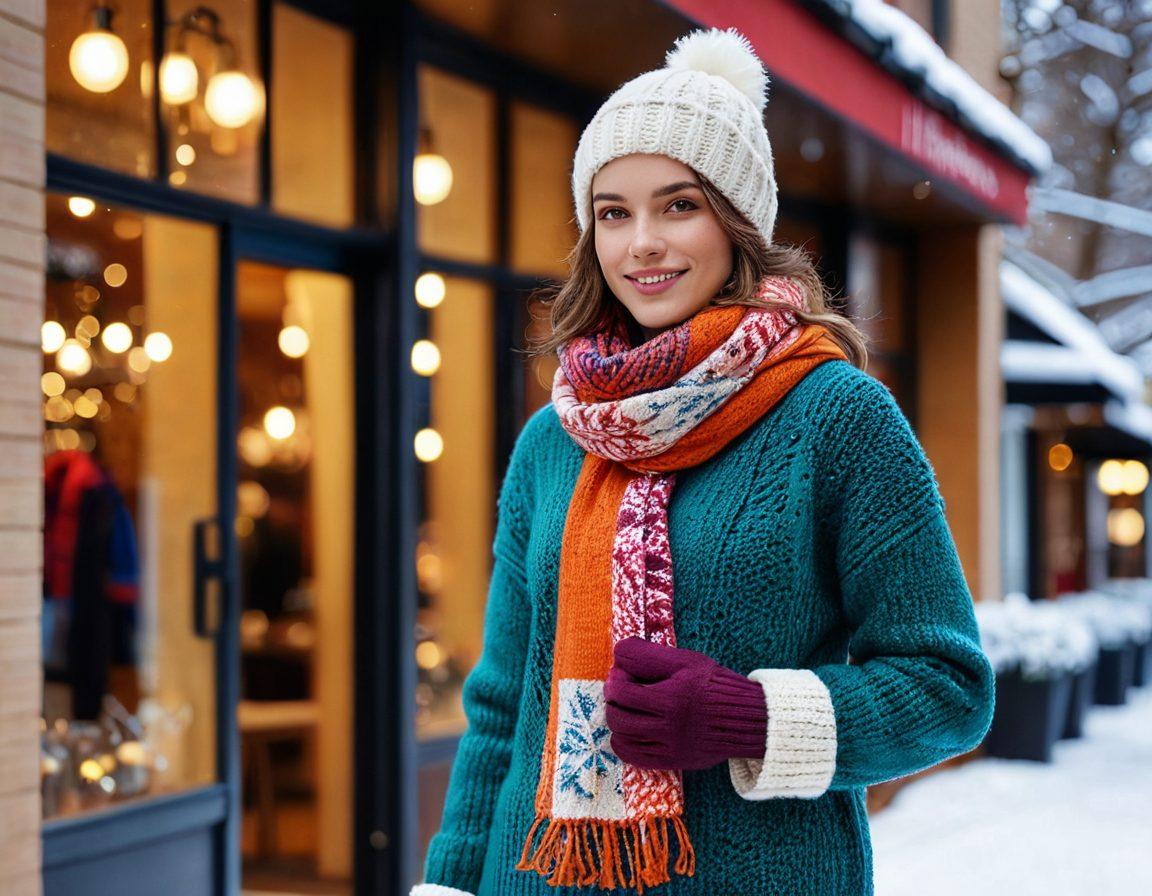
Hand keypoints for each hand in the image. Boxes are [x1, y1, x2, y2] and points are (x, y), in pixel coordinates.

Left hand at [604, 636, 767, 770]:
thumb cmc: (713, 684)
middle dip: (613, 699)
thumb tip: (618, 653)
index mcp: (672, 697)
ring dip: (617, 719)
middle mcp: (670, 725)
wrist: (745, 718)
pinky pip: (632, 756)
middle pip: (617, 715)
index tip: (623, 672)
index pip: (621, 690)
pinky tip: (631, 729)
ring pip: (621, 737)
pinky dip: (623, 741)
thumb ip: (650, 655)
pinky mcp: (672, 761)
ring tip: (627, 707)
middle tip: (623, 689)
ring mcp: (670, 746)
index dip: (616, 677)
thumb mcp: (686, 660)